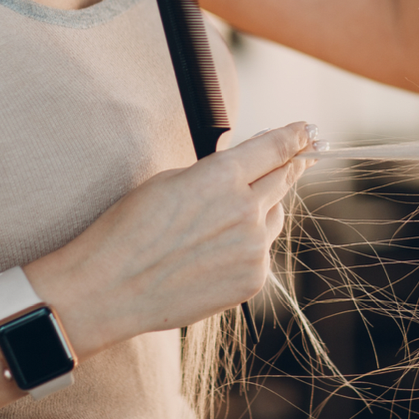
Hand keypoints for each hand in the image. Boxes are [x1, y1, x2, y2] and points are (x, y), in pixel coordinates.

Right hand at [35, 122, 316, 351]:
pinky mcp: (253, 280)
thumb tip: (245, 163)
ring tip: (223, 220)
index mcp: (222, 175)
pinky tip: (214, 253)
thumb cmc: (130, 229)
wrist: (110, 289)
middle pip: (285, 177)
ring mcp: (253, 248)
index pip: (276, 147)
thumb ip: (216, 170)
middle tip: (296, 159)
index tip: (307, 130)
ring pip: (275, 216)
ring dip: (263, 208)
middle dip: (289, 166)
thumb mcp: (170, 180)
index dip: (296, 136)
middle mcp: (246, 209)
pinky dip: (248, 246)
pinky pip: (262, 251)